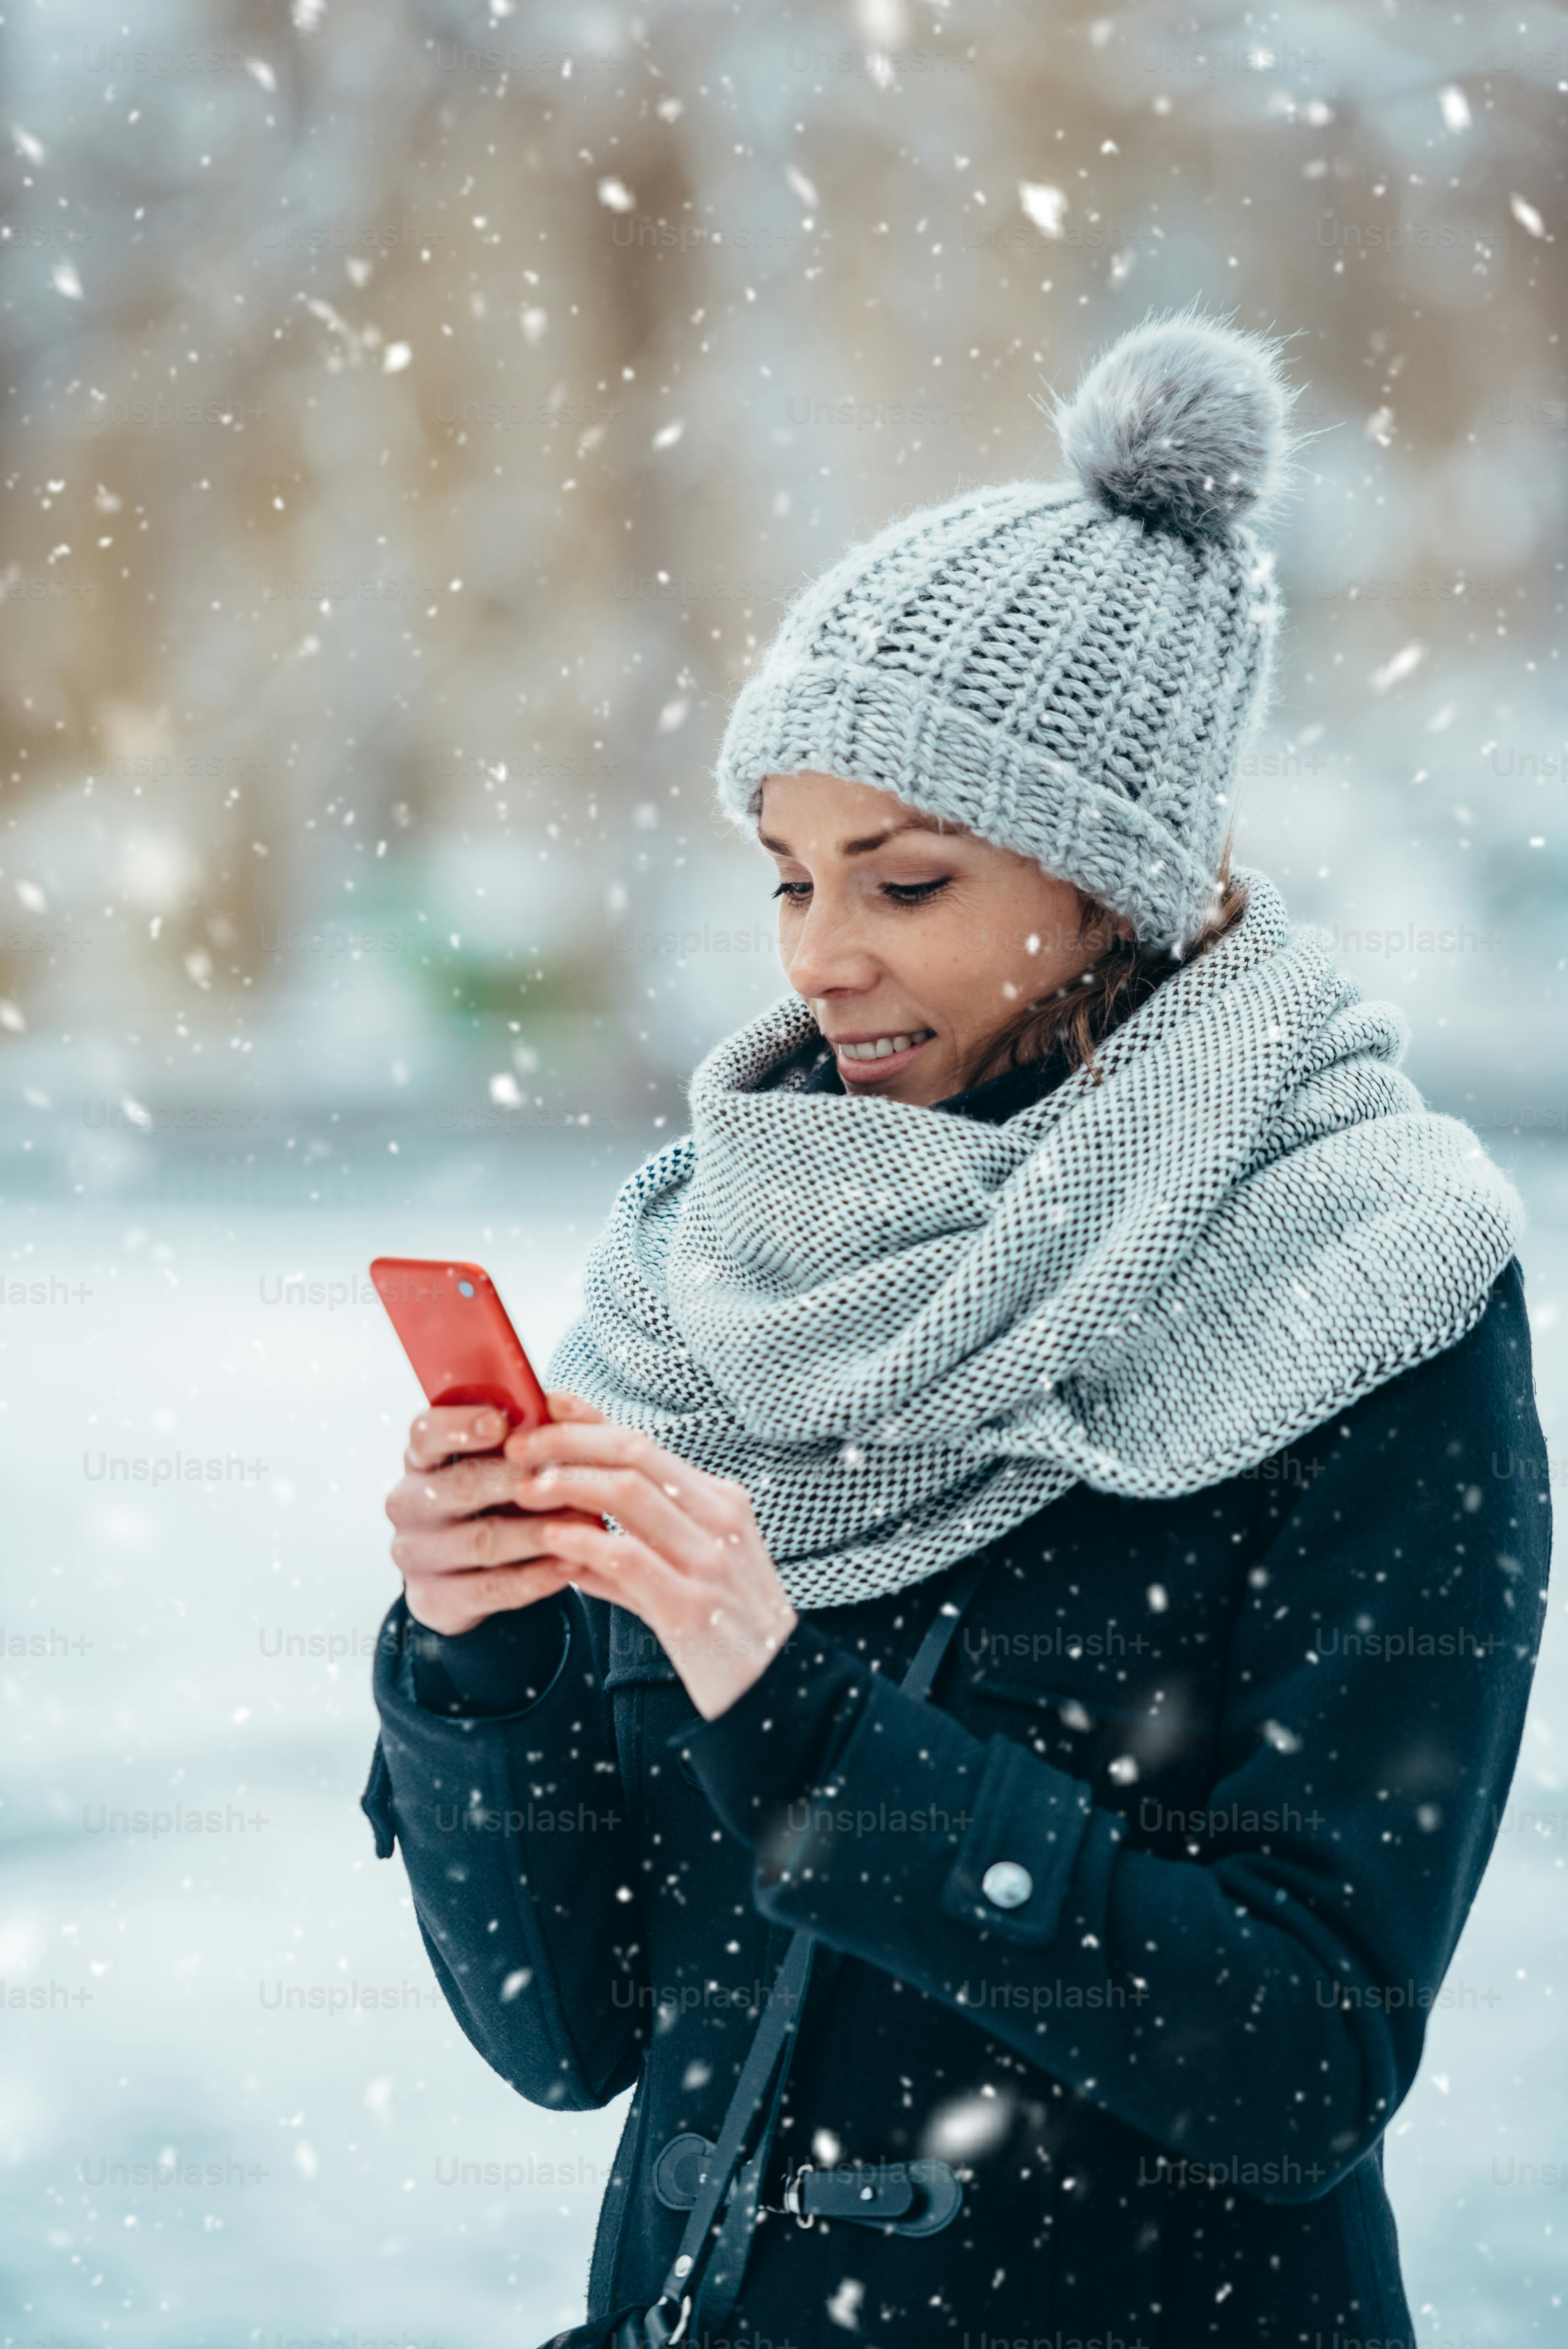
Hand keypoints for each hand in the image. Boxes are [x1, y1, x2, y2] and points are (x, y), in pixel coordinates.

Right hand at [386, 1398, 597, 1637]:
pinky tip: (567, 1564)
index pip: (424, 1433)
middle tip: (561, 1475)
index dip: (459, 1426)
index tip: (500, 1423)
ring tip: (584, 1523)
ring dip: (537, 1532)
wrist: (463, 1574)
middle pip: (457, 1487)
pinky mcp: (434, 1597)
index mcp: (420, 1459)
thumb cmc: (489, 1499)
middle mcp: (408, 1503)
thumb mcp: (496, 1463)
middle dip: (514, 1481)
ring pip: (480, 1540)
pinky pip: (489, 1588)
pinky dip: (533, 1577)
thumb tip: (557, 1402)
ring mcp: (416, 1553)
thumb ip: (524, 1432)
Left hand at [501, 1396, 798, 1720]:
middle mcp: (719, 1519)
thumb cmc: (725, 1627)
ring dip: (568, 1483)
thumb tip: (567, 1528)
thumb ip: (629, 1546)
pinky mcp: (692, 1606)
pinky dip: (584, 1541)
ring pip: (630, 1494)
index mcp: (719, 1501)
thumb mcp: (686, 1570)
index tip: (545, 1405)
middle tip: (519, 1448)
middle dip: (570, 1442)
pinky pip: (629, 1558)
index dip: (591, 1420)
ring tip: (525, 1489)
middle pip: (636, 1453)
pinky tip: (551, 1537)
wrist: (776, 1688)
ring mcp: (709, 1560)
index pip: (645, 1443)